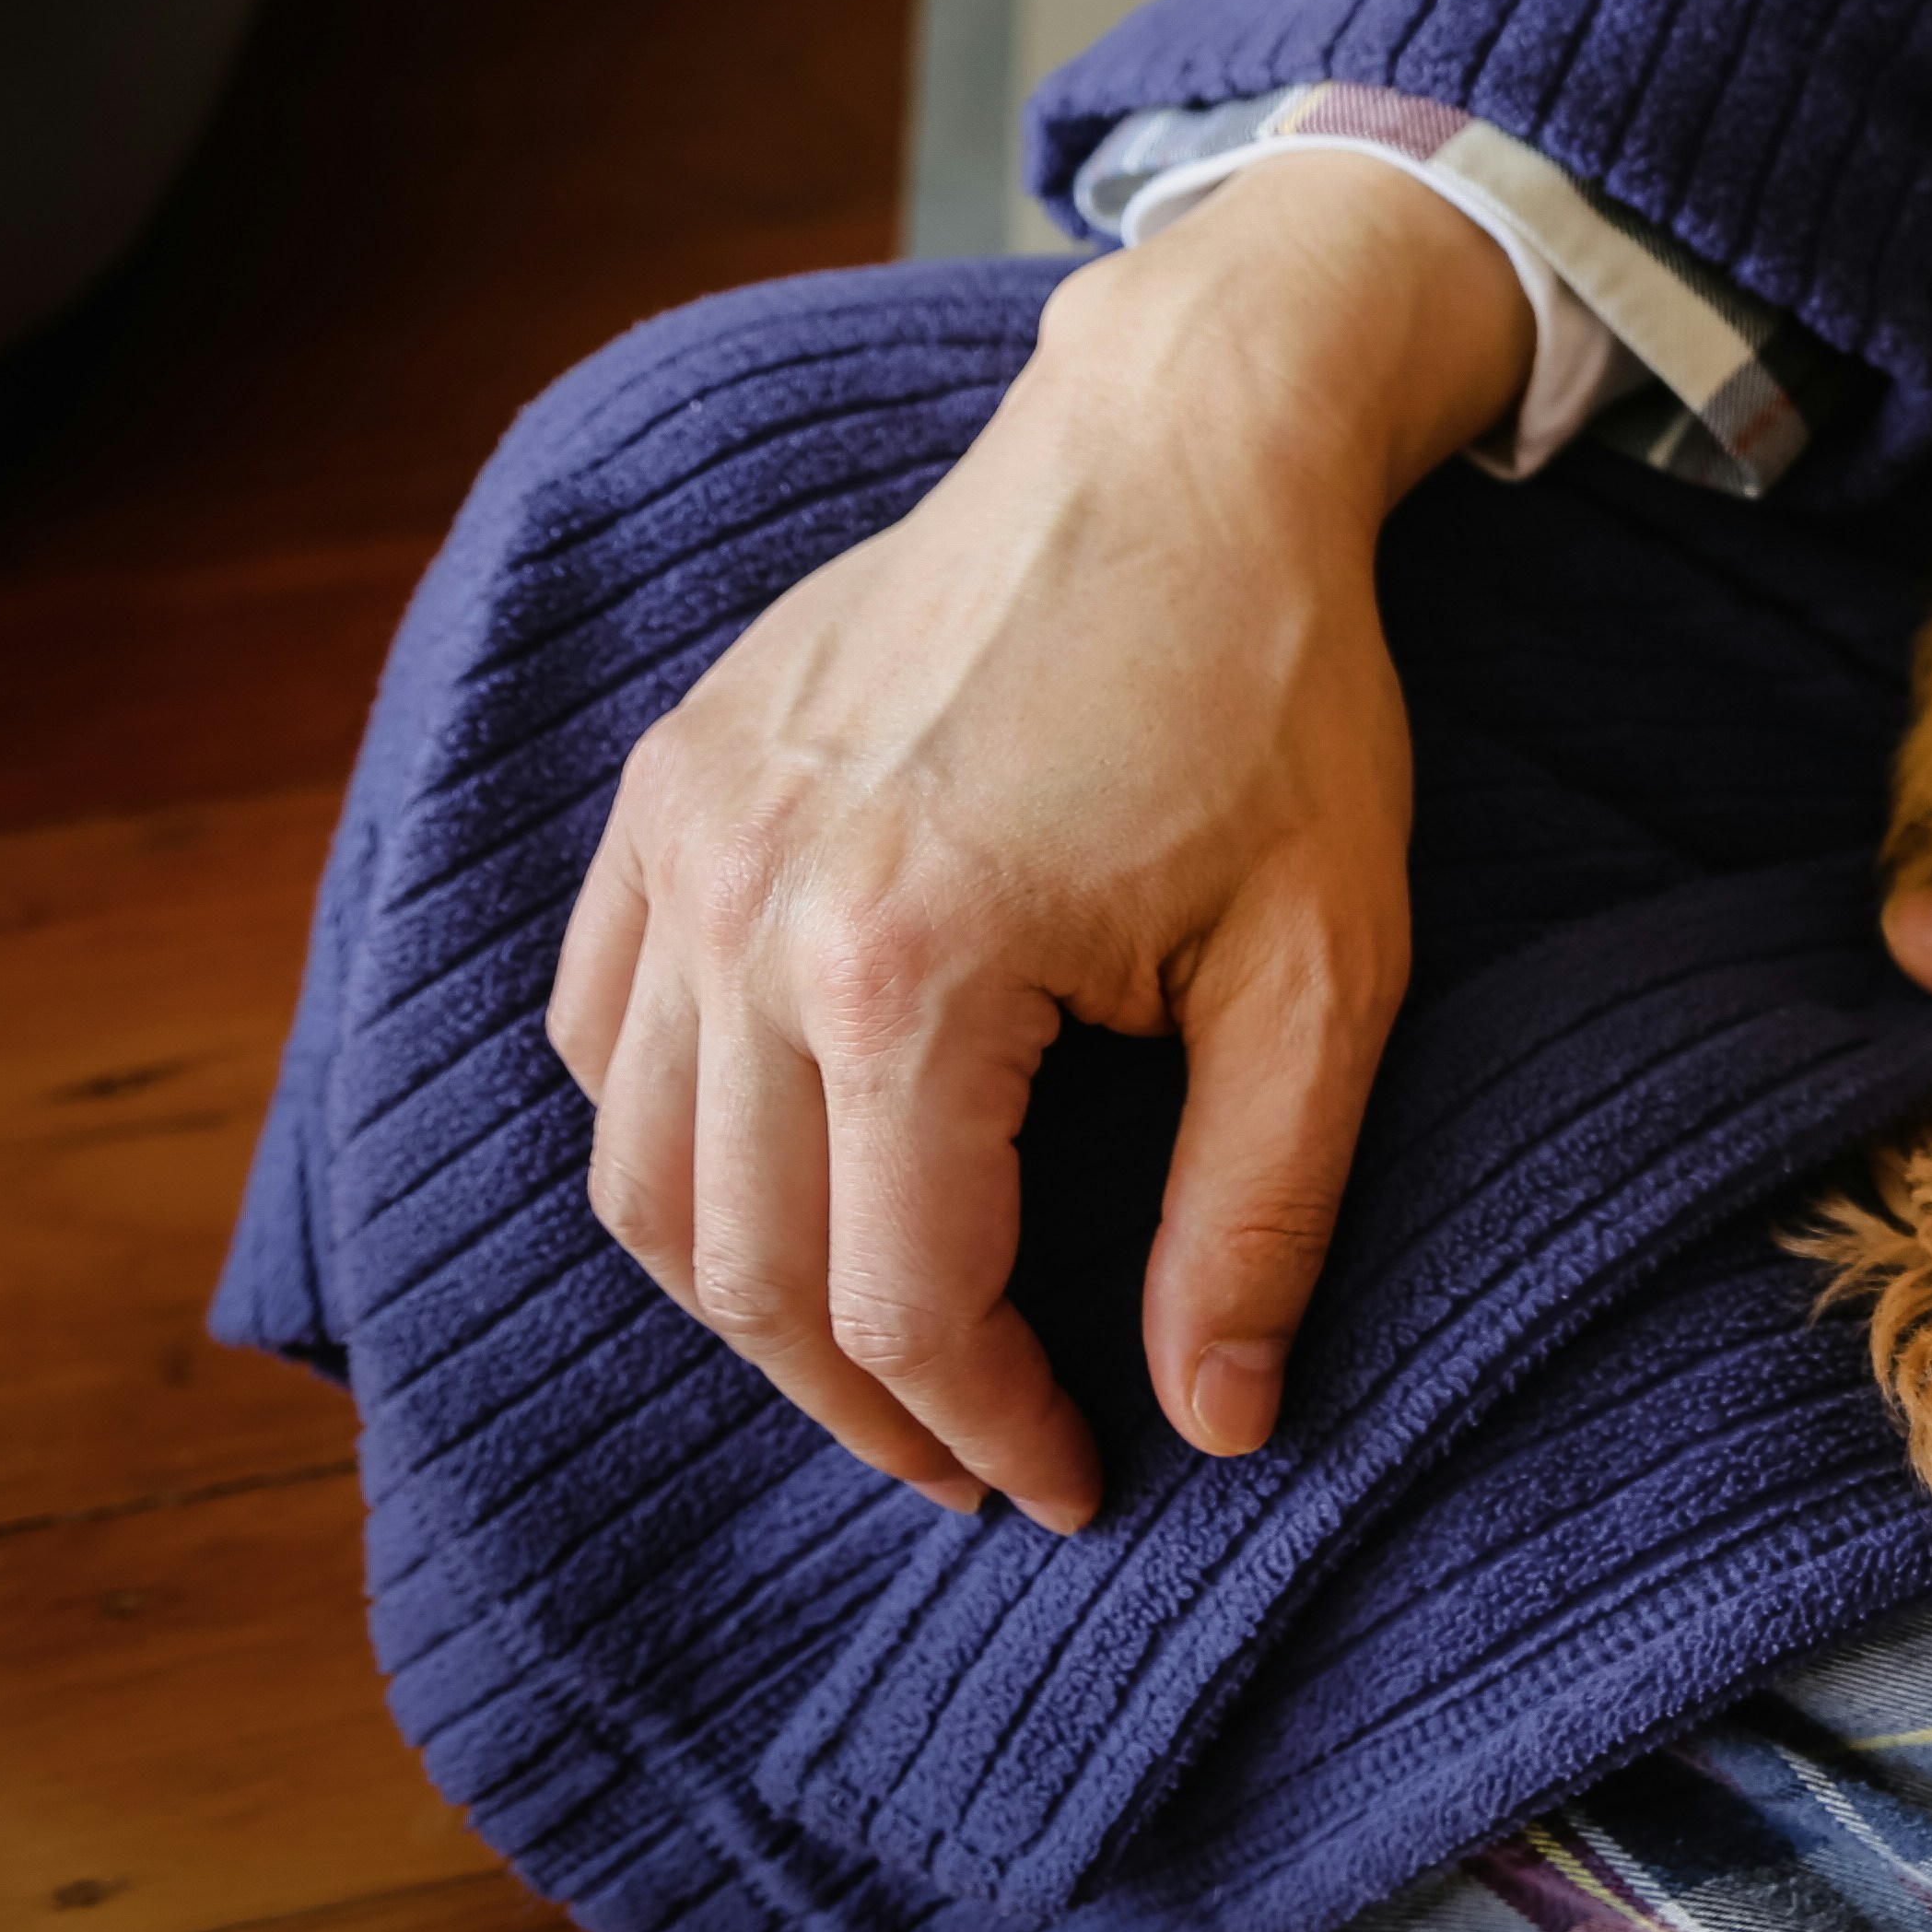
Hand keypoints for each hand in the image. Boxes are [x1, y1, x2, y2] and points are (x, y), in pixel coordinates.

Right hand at [546, 155, 1534, 1528]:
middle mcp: (751, 911)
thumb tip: (1218, 1425)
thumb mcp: (1328, 965)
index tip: (1084, 1484)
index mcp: (909, 967)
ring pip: (644, 1174)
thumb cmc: (1279, 693)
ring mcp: (685, 838)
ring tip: (888, 1359)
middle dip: (870, 1407)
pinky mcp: (669, 782)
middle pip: (751, 1269)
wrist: (1183, 447)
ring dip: (753, 1302)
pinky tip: (786, 1182)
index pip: (906, 1303)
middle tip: (985, 1462)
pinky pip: (603, 1028)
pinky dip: (669, 1143)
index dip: (995, 1429)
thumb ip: (1259, 1211)